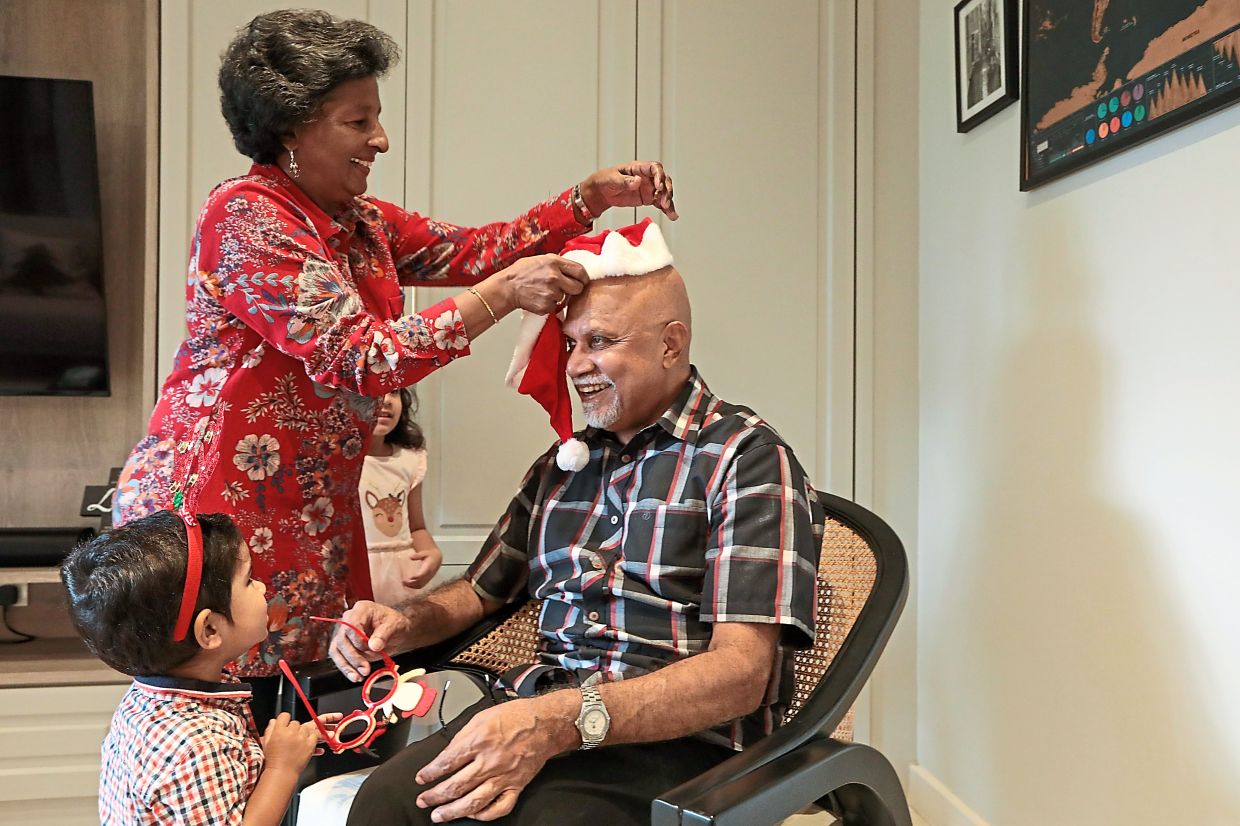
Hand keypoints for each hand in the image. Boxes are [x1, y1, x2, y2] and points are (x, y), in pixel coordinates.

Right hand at [260, 712, 320, 774]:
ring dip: (302, 733)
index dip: (285, 720)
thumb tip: (273, 721)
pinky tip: (305, 743)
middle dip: (293, 729)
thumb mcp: (267, 743)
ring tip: (297, 742)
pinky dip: (311, 737)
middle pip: (295, 722)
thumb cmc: (273, 760)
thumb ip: (270, 730)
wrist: (281, 773)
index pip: (285, 716)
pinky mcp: (310, 744)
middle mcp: (291, 733)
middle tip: (290, 738)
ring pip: (305, 728)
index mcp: (279, 731)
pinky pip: (314, 734)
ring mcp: (301, 738)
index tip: (285, 725)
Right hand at [328, 600, 412, 680]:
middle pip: (342, 639)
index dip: (358, 639)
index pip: (351, 624)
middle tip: (365, 668)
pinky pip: (338, 658)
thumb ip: (384, 634)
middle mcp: (349, 619)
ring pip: (337, 650)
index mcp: (362, 609)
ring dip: (347, 665)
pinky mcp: (344, 646)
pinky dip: (346, 668)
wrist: (396, 631)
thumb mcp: (395, 625)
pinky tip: (355, 675)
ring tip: (359, 676)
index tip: (370, 649)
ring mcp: (345, 633)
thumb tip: (374, 645)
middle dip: (353, 657)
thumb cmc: (395, 624)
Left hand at [403, 546, 442, 589]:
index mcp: (429, 567)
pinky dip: (414, 587)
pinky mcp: (427, 580)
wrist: (436, 559)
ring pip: (420, 585)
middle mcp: (429, 574)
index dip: (417, 577)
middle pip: (421, 581)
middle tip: (403, 581)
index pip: (423, 574)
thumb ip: (418, 555)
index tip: (410, 577)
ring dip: (412, 586)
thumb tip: (410, 557)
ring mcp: (428, 578)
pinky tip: (408, 585)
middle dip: (412, 583)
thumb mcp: (424, 553)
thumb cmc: (429, 555)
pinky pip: (421, 586)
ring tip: (404, 583)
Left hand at [414, 699, 567, 821]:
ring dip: (452, 811)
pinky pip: (499, 807)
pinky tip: (473, 815)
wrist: (544, 723)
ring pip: (473, 801)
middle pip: (456, 785)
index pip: (446, 762)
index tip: (421, 778)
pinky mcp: (516, 786)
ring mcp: (504, 777)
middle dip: (435, 796)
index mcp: (479, 740)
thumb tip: (445, 755)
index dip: (430, 773)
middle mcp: (490, 761)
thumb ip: (462, 737)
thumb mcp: (481, 717)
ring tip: (438, 816)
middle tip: (423, 800)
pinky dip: (484, 815)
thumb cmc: (515, 716)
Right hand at [488, 254, 588, 316]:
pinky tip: (539, 297)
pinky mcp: (546, 306)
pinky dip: (549, 304)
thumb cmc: (521, 273)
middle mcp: (554, 277)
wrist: (507, 287)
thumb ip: (558, 264)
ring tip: (544, 291)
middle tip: (566, 289)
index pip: (580, 271)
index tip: (582, 280)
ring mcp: (551, 292)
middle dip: (574, 289)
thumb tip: (572, 269)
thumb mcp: (541, 259)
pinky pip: (555, 306)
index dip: (583, 277)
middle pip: (578, 287)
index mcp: (554, 262)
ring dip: (558, 296)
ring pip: (565, 298)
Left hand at [580, 161, 677, 220]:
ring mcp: (648, 188)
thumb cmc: (604, 180)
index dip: (659, 176)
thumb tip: (638, 181)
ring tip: (668, 210)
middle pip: (663, 180)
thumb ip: (625, 181)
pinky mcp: (648, 198)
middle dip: (666, 190)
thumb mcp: (612, 179)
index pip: (655, 168)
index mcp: (638, 168)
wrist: (600, 192)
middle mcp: (646, 177)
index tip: (658, 186)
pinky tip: (672, 215)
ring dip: (668, 201)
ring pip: (664, 192)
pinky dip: (667, 209)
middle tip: (663, 202)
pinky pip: (660, 203)